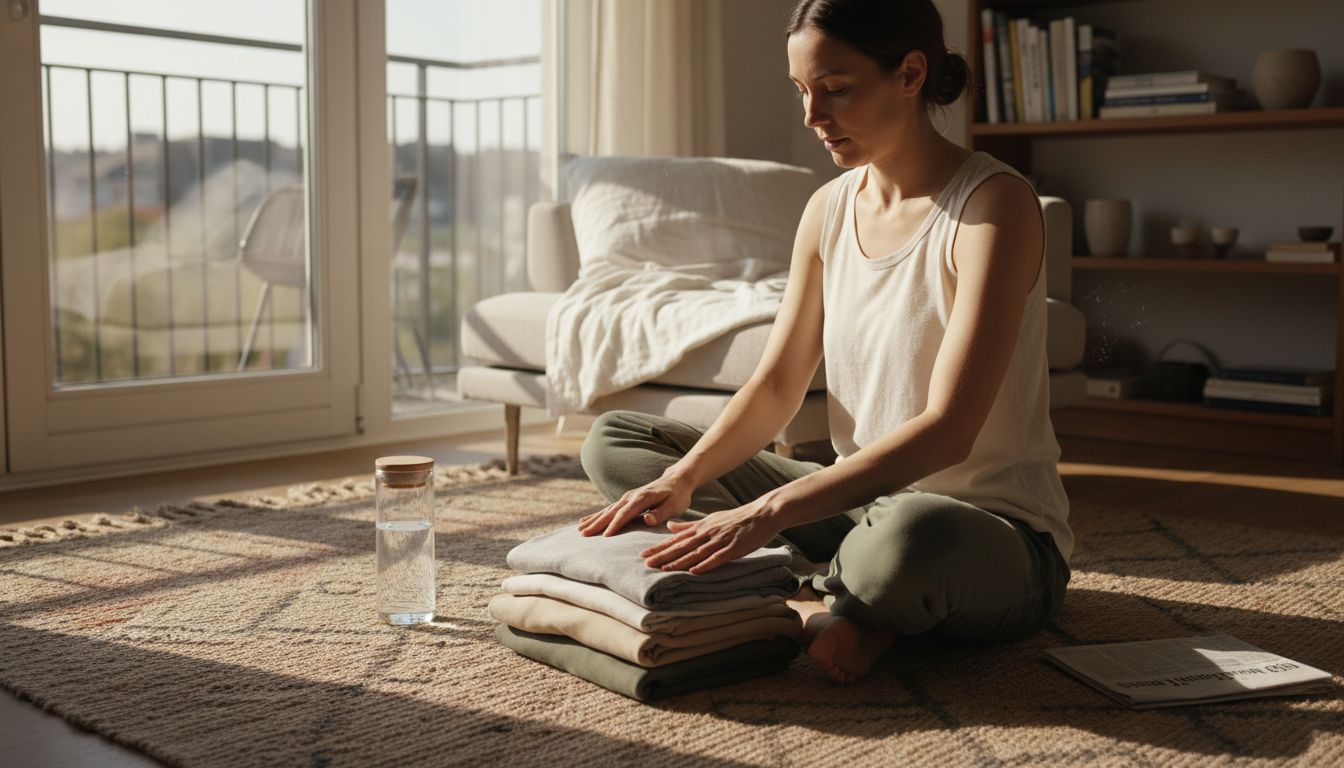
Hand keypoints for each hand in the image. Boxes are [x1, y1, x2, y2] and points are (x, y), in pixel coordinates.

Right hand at [578, 473, 693, 536]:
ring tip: (580, 530)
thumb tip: (647, 520)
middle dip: (597, 523)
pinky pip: (609, 509)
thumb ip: (660, 513)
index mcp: (642, 498)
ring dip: (593, 519)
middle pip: (612, 511)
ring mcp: (627, 497)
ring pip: (607, 510)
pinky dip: (596, 515)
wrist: (676, 480)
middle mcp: (631, 496)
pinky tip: (586, 521)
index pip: (626, 514)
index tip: (605, 536)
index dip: (615, 525)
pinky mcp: (626, 500)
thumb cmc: (677, 496)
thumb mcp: (675, 506)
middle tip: (584, 535)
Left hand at [638, 502, 779, 574]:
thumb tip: (670, 526)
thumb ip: (690, 525)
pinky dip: (705, 565)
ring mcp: (720, 540)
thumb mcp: (710, 519)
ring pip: (695, 553)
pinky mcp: (733, 548)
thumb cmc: (737, 518)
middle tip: (646, 563)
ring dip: (678, 562)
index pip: (676, 539)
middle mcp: (707, 533)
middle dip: (663, 555)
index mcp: (701, 527)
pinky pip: (717, 558)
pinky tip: (694, 571)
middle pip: (681, 546)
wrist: (763, 513)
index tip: (644, 554)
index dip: (660, 548)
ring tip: (663, 569)